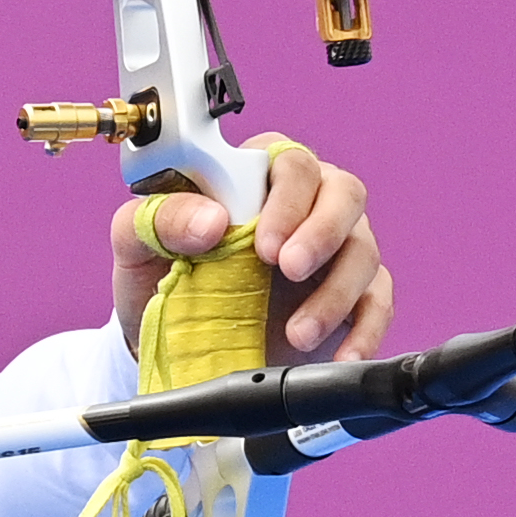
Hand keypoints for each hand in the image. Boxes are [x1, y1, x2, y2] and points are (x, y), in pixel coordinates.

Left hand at [113, 137, 391, 365]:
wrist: (172, 344)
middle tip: (289, 269)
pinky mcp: (352, 298)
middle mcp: (306, 205)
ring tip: (296, 332)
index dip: (286, 197)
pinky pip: (377, 304)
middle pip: (345, 193)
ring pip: (363, 251)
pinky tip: (341, 355)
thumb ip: (159, 219)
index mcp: (256, 176)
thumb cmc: (159, 276)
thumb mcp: (138, 245)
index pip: (290, 161)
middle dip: (322, 231)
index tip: (262, 244)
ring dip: (335, 293)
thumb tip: (210, 221)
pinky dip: (365, 331)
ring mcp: (334, 251)